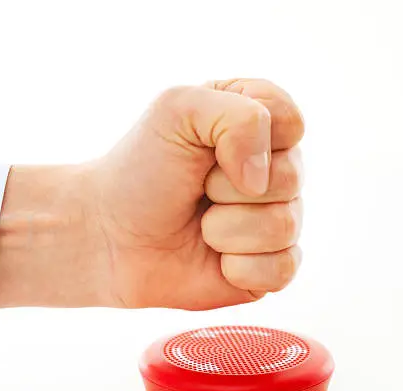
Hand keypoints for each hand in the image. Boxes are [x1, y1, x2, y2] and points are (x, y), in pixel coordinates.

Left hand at [0, 79, 303, 309]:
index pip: (291, 121)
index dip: (248, 138)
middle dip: (228, 188)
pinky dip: (240, 268)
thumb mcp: (177, 110)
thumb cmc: (141, 173)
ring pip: (285, 226)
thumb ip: (238, 115)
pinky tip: (215, 261)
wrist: (111, 239)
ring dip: (226, 229)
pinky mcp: (268, 268)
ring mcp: (273, 222)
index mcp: (255, 125)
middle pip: (291, 177)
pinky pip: (283, 268)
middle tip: (196, 191)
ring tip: (199, 227)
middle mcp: (271, 173)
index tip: (204, 149)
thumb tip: (261, 180)